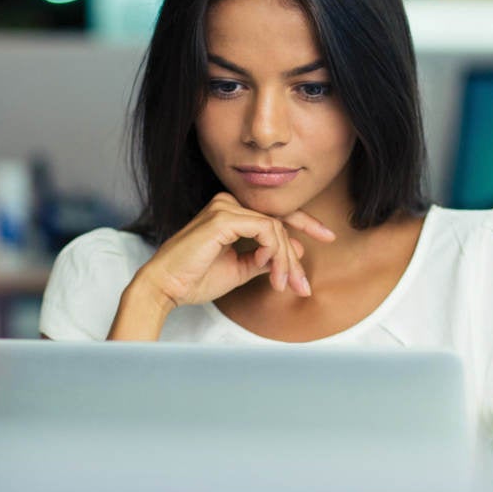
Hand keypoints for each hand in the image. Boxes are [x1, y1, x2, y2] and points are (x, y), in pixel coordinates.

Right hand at [136, 193, 335, 308]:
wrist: (165, 288)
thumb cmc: (194, 279)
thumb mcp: (239, 269)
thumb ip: (264, 258)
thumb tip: (294, 252)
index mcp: (230, 211)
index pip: (274, 214)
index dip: (305, 224)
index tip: (327, 237)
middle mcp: (228, 203)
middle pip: (279, 222)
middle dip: (295, 256)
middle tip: (304, 284)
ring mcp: (226, 207)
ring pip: (276, 229)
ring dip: (285, 261)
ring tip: (283, 285)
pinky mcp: (224, 217)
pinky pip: (267, 230)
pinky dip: (275, 253)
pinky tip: (272, 273)